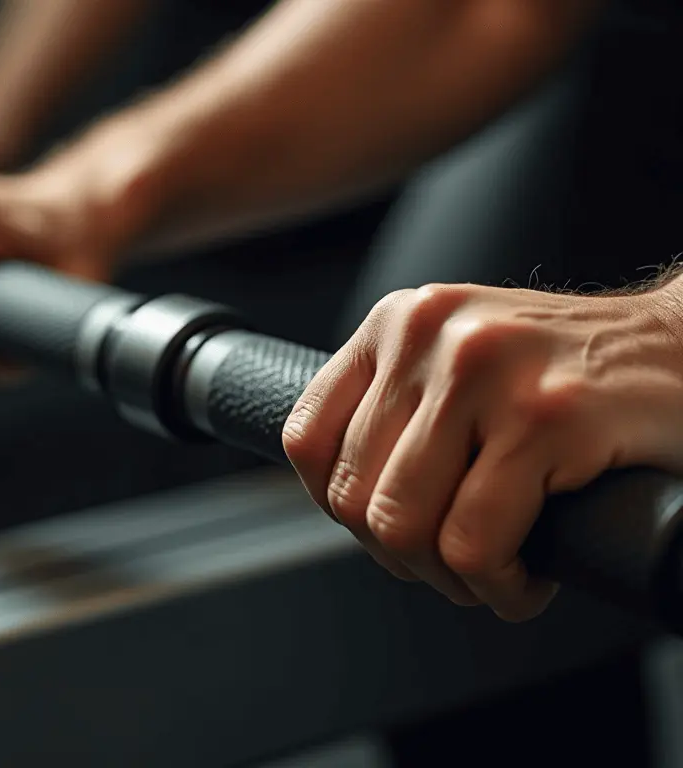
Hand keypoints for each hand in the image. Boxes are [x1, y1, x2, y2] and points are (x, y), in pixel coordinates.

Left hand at [283, 283, 682, 620]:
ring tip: (490, 573)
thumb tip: (337, 497)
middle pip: (352, 496)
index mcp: (397, 322)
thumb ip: (396, 409)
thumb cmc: (568, 373)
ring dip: (448, 578)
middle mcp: (431, 335)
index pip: (306, 438)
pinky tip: (527, 578)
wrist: (682, 351)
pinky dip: (498, 587)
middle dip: (399, 555)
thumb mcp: (458, 364)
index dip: (336, 507)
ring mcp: (486, 372)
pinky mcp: (547, 418)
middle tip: (452, 562)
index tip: (382, 528)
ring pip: (403, 526)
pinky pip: (475, 544)